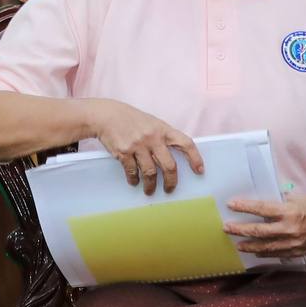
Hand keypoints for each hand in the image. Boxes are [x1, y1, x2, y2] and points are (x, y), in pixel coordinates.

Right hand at [89, 99, 203, 194]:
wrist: (106, 115)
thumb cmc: (131, 120)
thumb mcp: (152, 123)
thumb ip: (163, 137)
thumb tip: (172, 158)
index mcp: (163, 129)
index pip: (185, 143)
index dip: (195, 158)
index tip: (199, 170)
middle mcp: (153, 138)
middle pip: (169, 165)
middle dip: (171, 181)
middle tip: (170, 189)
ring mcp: (138, 145)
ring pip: (150, 172)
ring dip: (151, 185)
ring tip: (150, 190)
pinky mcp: (123, 152)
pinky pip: (132, 171)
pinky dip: (134, 179)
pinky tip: (135, 181)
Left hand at [224, 191, 305, 257]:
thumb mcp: (298, 197)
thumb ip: (279, 201)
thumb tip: (261, 203)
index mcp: (289, 211)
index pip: (261, 209)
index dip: (244, 207)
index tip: (231, 205)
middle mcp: (290, 229)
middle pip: (259, 231)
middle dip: (240, 229)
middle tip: (227, 228)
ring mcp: (294, 243)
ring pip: (266, 247)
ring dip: (249, 245)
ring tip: (237, 244)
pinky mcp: (298, 252)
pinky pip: (277, 254)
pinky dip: (264, 253)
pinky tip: (255, 251)